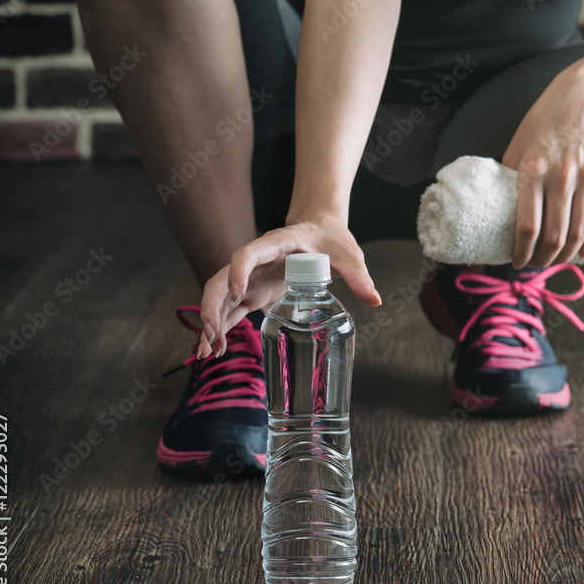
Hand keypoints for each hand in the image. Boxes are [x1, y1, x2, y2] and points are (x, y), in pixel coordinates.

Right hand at [197, 214, 380, 358]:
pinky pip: (230, 310)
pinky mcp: (254, 292)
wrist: (320, 230)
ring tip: (207, 353)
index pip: (248, 254)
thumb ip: (359, 275)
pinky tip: (213, 350)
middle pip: (221, 280)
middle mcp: (256, 261)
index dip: (239, 271)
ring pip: (220, 297)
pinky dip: (220, 328)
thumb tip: (375, 300)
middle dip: (212, 308)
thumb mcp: (348, 255)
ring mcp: (251, 278)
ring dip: (211, 323)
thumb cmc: (332, 239)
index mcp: (276, 245)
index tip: (239, 294)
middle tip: (213, 337)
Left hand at [502, 65, 583, 267]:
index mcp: (532, 171)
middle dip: (542, 260)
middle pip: (554, 236)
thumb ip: (509, 179)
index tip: (515, 262)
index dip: (521, 252)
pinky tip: (582, 253)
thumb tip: (497, 214)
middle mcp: (560, 177)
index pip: (527, 226)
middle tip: (533, 265)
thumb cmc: (542, 124)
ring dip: (565, 256)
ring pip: (578, 233)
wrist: (582, 100)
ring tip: (554, 261)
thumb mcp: (516, 147)